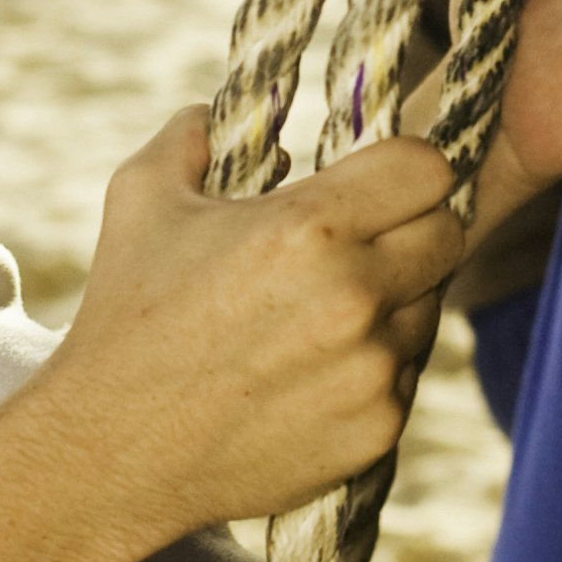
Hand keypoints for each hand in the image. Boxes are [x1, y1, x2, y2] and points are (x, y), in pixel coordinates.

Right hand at [0, 112, 458, 561]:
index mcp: (308, 227)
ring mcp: (373, 369)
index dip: (406, 169)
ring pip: (430, 307)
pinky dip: (375, 368)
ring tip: (320, 314)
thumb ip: (193, 133)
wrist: (112, 452)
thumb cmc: (124, 317)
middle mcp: (355, 296)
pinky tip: (312, 371)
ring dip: (395, 301)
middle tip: (360, 243)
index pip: (429, 168)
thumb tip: (219, 109)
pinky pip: (407, 375)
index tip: (378, 183)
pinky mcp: (378, 429)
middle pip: (449, 233)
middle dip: (412, 229)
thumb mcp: (141, 197)